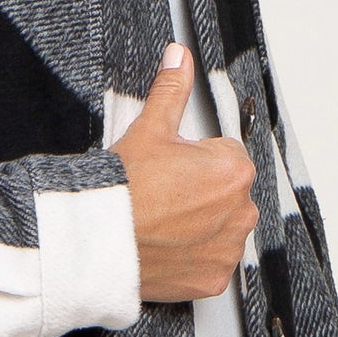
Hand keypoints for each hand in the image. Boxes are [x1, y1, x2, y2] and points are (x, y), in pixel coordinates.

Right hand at [111, 42, 258, 302]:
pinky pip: (211, 263)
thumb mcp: (148, 129)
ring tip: (161, 222)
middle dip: (201, 193)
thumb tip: (179, 56)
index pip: (224, 157)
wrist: (96, 241)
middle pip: (225, 194)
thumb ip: (172, 89)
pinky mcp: (214, 280)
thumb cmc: (123, 188)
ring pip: (220, 228)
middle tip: (162, 195)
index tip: (168, 169)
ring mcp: (228, 249)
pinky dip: (193, 257)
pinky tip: (166, 246)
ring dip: (200, 226)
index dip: (192, 160)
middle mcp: (241, 212)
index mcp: (234, 170)